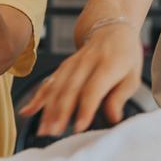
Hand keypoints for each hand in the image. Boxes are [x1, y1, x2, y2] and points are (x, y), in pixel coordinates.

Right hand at [19, 23, 142, 135]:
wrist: (111, 29)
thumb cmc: (125, 56)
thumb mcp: (132, 76)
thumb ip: (120, 97)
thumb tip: (113, 118)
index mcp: (108, 64)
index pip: (93, 89)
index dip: (85, 109)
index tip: (79, 127)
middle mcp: (86, 62)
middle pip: (70, 89)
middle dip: (60, 112)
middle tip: (54, 132)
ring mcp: (72, 63)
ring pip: (56, 87)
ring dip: (47, 109)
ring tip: (43, 129)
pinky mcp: (62, 67)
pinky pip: (48, 83)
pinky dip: (37, 98)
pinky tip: (27, 111)